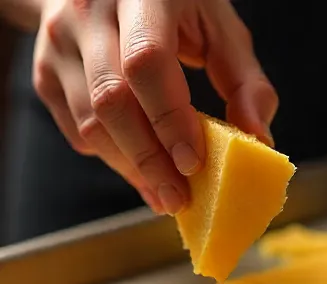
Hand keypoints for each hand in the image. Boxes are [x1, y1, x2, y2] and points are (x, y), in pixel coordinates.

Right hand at [31, 0, 277, 213]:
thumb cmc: (174, 6)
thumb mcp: (218, 26)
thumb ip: (245, 80)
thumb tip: (258, 140)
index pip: (146, 62)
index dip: (169, 120)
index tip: (194, 164)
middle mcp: (89, 9)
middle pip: (112, 101)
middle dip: (150, 160)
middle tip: (180, 199)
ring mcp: (59, 39)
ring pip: (91, 123)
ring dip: (132, 169)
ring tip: (165, 193)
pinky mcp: (44, 69)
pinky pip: (77, 130)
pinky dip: (112, 157)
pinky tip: (140, 168)